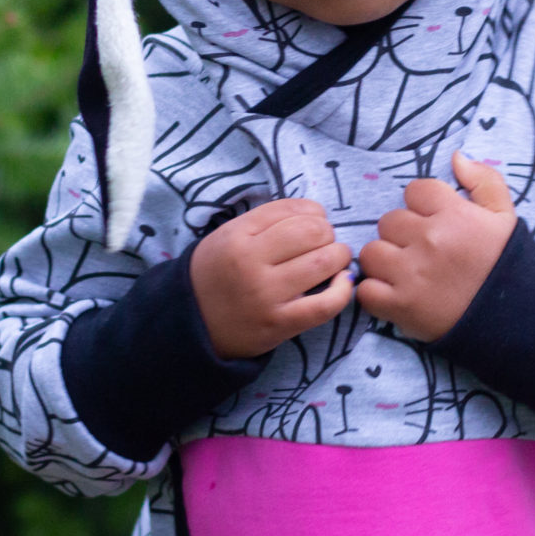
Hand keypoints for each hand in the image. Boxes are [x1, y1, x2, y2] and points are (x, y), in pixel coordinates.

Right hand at [189, 199, 353, 358]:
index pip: (291, 210)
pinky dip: (343, 290)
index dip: (314, 212)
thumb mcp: (227, 236)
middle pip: (312, 232)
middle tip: (325, 242)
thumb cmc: (216, 274)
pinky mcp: (279, 324)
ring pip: (323, 262)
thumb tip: (316, 214)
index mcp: (237, 235)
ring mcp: (266, 295)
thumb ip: (265, 221)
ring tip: (334, 260)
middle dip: (328, 233)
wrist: (192, 325)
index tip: (315, 222)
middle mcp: (250, 262)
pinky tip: (342, 283)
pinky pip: (325, 305)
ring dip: (339, 256)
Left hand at [357, 151, 516, 341]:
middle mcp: (430, 240)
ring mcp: (411, 274)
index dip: (423, 206)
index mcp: (455, 214)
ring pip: (372, 252)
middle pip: (389, 221)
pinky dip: (376, 293)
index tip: (436, 224)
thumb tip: (455, 157)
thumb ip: (484, 181)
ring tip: (405, 274)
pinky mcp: (399, 306)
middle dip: (402, 235)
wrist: (514, 320)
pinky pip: (366, 289)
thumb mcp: (506, 218)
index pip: (415, 191)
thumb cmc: (506, 267)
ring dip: (384, 262)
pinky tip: (395, 295)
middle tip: (421, 253)